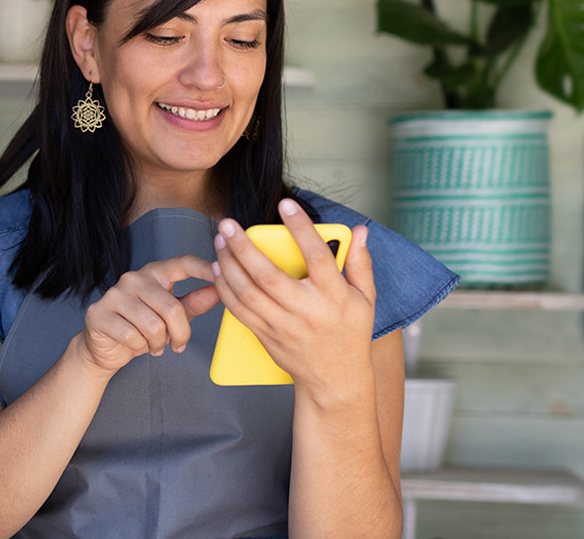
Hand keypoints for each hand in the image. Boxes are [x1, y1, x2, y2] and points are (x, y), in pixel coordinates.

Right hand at [76, 255, 222, 374]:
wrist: (104, 348)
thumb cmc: (140, 328)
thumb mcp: (171, 316)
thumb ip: (194, 303)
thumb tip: (219, 290)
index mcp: (153, 273)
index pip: (182, 263)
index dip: (204, 268)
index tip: (222, 273)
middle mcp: (132, 278)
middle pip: (172, 308)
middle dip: (180, 334)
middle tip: (178, 345)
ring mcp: (114, 295)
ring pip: (153, 325)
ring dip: (159, 343)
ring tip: (154, 346)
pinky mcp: (99, 313)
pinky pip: (132, 335)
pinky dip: (140, 347)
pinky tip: (136, 345)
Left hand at [211, 198, 378, 392]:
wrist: (335, 379)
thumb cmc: (350, 332)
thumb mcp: (365, 298)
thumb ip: (360, 263)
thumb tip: (359, 230)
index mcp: (334, 297)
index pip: (317, 256)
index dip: (300, 228)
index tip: (286, 204)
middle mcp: (307, 311)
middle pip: (269, 275)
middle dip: (244, 247)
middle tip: (228, 224)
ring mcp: (284, 326)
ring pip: (248, 293)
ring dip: (228, 265)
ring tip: (219, 242)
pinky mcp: (266, 336)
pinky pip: (239, 311)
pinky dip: (225, 289)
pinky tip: (217, 270)